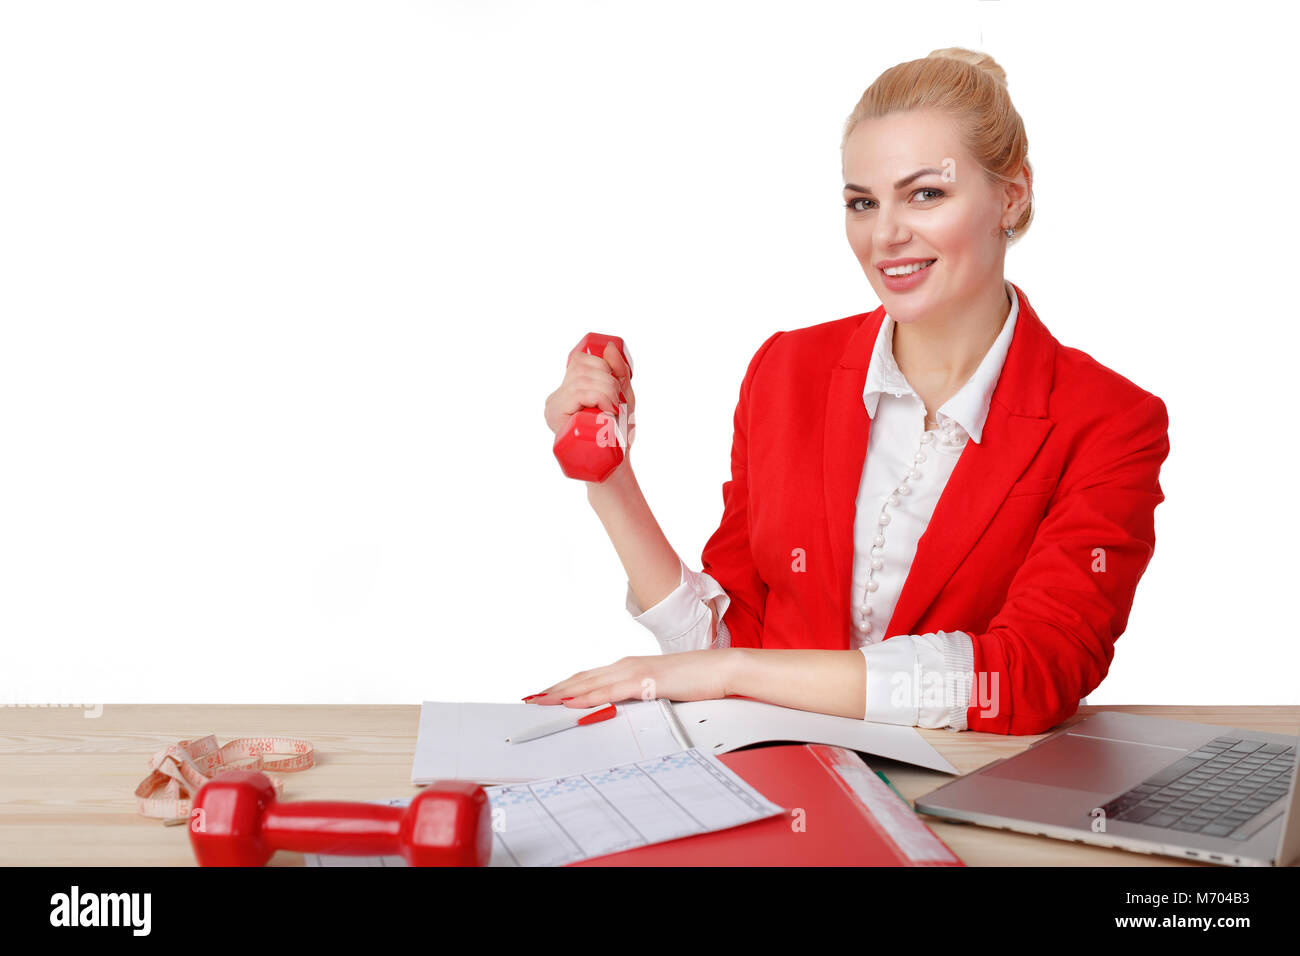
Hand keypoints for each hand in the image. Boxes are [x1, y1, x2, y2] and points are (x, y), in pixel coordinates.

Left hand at [526, 650, 736, 708]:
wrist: (721, 669)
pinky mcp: (646, 681)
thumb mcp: (661, 690)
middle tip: (530, 699)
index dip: (564, 685)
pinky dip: (588, 697)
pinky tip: (572, 703)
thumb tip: (625, 708)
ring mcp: (635, 672)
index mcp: (630, 668)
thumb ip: (641, 697)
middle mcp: (627, 666)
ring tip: (541, 702)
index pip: (589, 678)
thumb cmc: (697, 680)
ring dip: (562, 692)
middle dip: (554, 689)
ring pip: (590, 683)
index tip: (544, 694)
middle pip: (582, 678)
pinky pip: (610, 692)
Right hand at [543, 338, 635, 451]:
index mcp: (566, 391)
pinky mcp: (557, 423)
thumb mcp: (621, 398)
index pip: (580, 362)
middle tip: (617, 404)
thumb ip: (618, 373)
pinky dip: (600, 398)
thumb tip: (609, 347)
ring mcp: (553, 412)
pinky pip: (577, 394)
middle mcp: (554, 400)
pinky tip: (607, 413)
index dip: (603, 366)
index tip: (616, 389)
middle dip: (608, 381)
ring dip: (607, 392)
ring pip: (581, 381)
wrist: (614, 467)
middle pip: (581, 369)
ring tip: (613, 411)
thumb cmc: (616, 435)